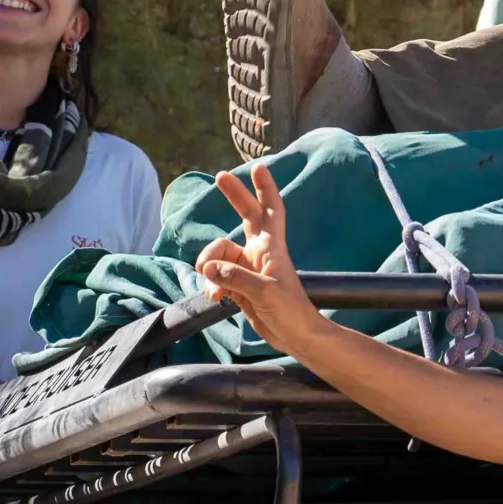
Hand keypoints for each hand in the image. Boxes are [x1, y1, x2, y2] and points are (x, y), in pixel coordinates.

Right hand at [197, 162, 321, 352]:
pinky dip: (212, 285)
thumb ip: (235, 278)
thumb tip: (208, 269)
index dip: (266, 189)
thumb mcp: (264, 292)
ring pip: (220, 255)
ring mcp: (248, 268)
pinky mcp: (240, 286)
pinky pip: (217, 277)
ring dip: (210, 266)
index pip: (271, 210)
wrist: (294, 336)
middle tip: (220, 176)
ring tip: (211, 284)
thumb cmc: (290, 310)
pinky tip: (214, 297)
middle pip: (245, 216)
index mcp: (271, 247)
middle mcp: (259, 252)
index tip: (258, 168)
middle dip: (235, 197)